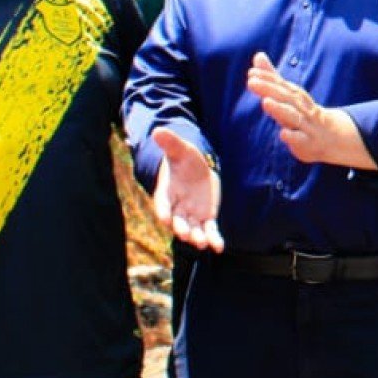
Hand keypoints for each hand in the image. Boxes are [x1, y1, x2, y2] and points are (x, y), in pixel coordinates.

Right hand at [150, 128, 224, 251]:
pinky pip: (209, 230)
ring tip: (203, 244)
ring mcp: (191, 215)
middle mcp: (177, 208)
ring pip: (193, 229)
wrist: (197, 169)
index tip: (164, 218)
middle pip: (177, 221)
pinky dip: (214, 239)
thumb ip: (170, 143)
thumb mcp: (180, 150)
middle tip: (184, 234)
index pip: (162, 203)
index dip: (162, 210)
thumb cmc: (184, 159)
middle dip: (181, 227)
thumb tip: (158, 131)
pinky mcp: (206, 218)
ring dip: (197, 237)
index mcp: (166, 193)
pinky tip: (219, 247)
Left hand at [246, 53, 366, 168]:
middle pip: (285, 97)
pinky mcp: (307, 142)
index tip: (251, 73)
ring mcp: (305, 125)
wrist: (332, 136)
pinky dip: (293, 136)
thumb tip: (258, 55)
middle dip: (269, 89)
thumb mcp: (289, 94)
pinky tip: (283, 134)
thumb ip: (272, 76)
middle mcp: (301, 108)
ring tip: (265, 102)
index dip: (267, 79)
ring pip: (293, 116)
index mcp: (295, 96)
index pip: (281, 85)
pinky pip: (301, 139)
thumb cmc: (304, 113)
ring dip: (280, 109)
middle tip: (252, 82)